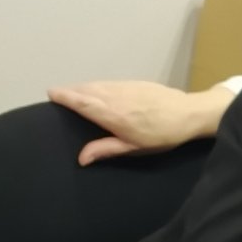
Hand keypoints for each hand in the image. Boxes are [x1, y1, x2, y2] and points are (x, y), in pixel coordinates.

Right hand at [49, 81, 231, 165]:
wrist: (191, 113)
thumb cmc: (162, 135)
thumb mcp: (134, 147)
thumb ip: (106, 149)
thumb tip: (81, 158)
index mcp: (113, 114)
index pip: (83, 102)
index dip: (66, 96)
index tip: (51, 93)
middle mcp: (117, 96)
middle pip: (88, 90)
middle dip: (71, 90)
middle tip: (57, 93)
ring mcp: (128, 87)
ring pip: (100, 84)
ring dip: (84, 86)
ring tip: (73, 92)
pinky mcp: (138, 83)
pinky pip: (111, 82)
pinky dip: (100, 85)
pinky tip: (98, 90)